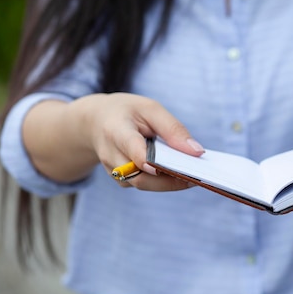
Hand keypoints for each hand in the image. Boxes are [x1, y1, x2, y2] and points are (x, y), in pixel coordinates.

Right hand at [24, 93, 203, 190]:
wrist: (95, 122)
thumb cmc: (128, 112)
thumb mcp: (150, 109)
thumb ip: (173, 129)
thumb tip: (196, 152)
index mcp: (116, 130)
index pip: (130, 148)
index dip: (145, 159)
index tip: (162, 167)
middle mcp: (110, 153)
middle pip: (139, 175)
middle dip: (168, 180)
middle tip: (196, 177)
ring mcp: (113, 170)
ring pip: (143, 184)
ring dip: (169, 183)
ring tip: (193, 176)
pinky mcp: (120, 179)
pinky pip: (144, 184)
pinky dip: (163, 182)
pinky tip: (179, 175)